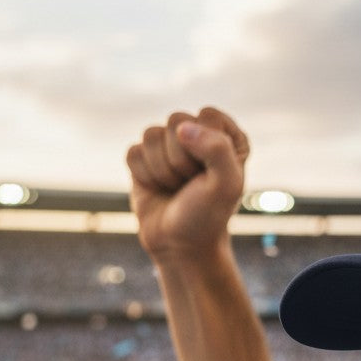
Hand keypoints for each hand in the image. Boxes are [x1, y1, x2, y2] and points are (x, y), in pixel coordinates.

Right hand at [127, 107, 249, 261]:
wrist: (181, 244)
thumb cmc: (209, 214)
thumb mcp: (227, 184)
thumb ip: (217, 149)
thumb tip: (182, 128)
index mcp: (227, 136)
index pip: (208, 115)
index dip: (206, 145)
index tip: (212, 173)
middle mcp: (199, 135)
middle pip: (176, 121)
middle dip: (182, 159)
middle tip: (192, 183)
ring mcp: (168, 145)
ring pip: (151, 134)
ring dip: (163, 170)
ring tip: (176, 187)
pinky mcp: (144, 157)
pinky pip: (133, 152)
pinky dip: (145, 175)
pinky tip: (158, 188)